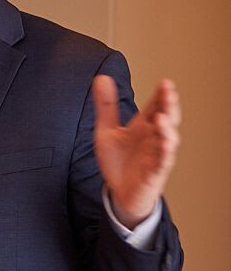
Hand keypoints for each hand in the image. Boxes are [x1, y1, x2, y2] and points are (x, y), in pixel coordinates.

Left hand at [92, 75, 180, 228]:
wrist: (119, 193)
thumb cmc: (119, 162)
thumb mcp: (107, 131)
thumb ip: (106, 106)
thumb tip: (101, 77)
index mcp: (143, 126)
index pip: (156, 106)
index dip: (161, 95)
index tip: (165, 82)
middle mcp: (153, 138)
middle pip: (166, 118)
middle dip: (168, 106)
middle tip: (169, 92)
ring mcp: (156, 155)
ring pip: (168, 139)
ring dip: (167, 128)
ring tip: (162, 117)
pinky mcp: (154, 173)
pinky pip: (162, 162)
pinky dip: (165, 152)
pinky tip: (165, 143)